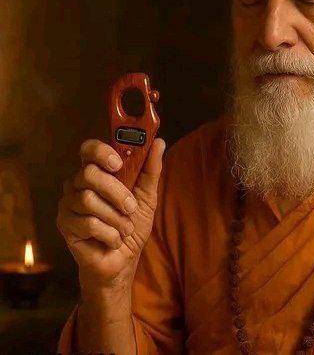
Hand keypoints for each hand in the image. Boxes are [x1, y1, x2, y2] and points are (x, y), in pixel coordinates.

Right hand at [57, 137, 165, 291]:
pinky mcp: (65, 225)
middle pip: (89, 174)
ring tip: (124, 228)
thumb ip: (151, 169)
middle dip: (116, 192)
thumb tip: (159, 142)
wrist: (123, 260)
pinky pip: (88, 224)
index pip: (89, 149)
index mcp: (97, 171)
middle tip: (131, 207)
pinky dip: (110, 234)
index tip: (118, 163)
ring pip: (88, 200)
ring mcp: (68, 204)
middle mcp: (78, 183)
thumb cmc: (133, 224)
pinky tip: (113, 240)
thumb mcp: (148, 195)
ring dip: (116, 218)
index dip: (101, 152)